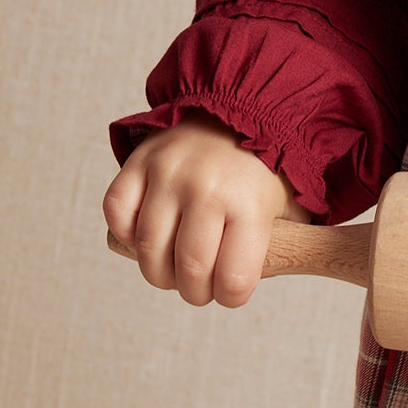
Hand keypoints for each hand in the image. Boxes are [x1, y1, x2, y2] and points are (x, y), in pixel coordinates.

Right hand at [102, 110, 309, 307]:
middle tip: (199, 287)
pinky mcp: (139, 162)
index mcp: (250, 204)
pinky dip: (127, 235)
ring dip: (158, 272)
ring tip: (173, 268)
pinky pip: (117, 213)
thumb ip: (280, 249)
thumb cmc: (264, 172)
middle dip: (193, 293)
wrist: (240, 109)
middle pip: (188, 271)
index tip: (230, 291)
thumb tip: (251, 288)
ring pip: (148, 249)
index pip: (233, 280)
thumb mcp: (290, 208)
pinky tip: (147, 237)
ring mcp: (168, 173)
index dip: (230, 297)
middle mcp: (207, 187)